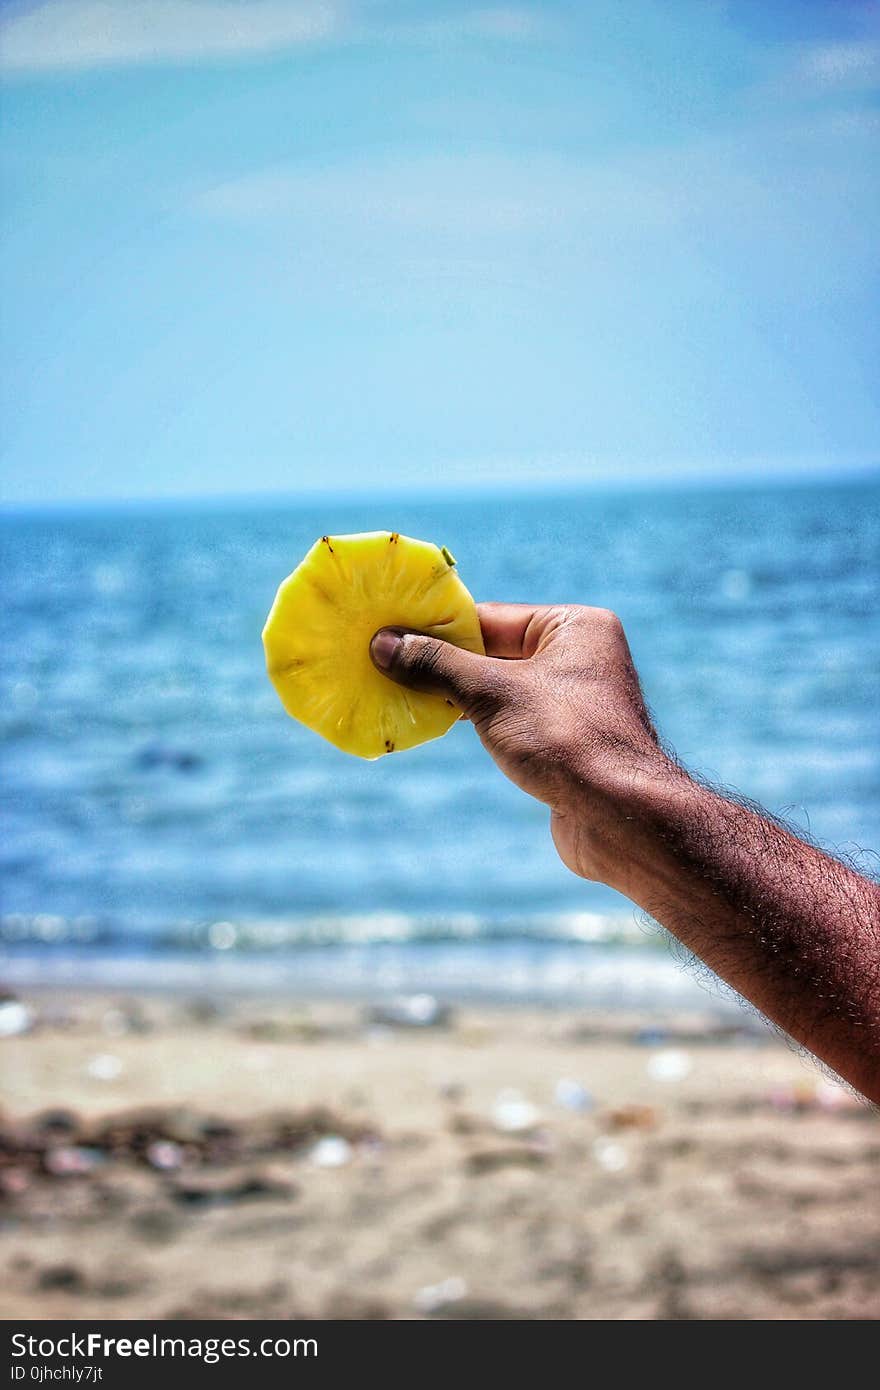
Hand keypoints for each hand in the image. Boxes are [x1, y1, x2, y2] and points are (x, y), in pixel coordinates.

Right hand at [370, 603, 667, 886]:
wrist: (619, 818)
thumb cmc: (563, 740)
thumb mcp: (491, 694)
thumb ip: (437, 665)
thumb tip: (383, 644)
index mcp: (576, 627)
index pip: (491, 617)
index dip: (436, 625)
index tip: (388, 631)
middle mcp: (580, 658)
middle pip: (493, 651)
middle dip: (441, 662)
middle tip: (382, 662)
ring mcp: (573, 702)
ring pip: (498, 689)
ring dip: (452, 694)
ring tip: (397, 693)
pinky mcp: (564, 742)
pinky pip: (507, 720)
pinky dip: (472, 722)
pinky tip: (432, 725)